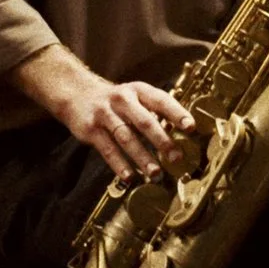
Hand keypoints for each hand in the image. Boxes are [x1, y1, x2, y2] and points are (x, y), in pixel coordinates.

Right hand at [54, 65, 196, 184]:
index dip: (177, 113)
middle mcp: (122, 100)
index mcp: (138, 90)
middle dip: (162, 141)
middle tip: (176, 158)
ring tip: (156, 173)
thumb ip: (154, 112)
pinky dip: (119, 164)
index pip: (161, 100)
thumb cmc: (116, 101)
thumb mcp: (135, 97)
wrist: (76, 93)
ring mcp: (105, 114)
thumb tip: (181, 135)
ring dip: (142, 157)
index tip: (191, 127)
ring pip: (126, 138)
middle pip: (144, 121)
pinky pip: (107, 149)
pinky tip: (130, 177)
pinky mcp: (90, 130)